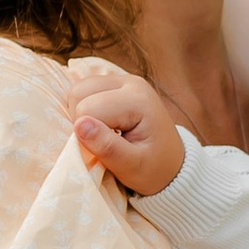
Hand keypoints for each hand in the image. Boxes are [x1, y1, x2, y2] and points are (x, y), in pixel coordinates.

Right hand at [67, 58, 187, 197]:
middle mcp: (131, 83)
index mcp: (138, 100)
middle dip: (81, 121)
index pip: (87, 109)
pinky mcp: (116, 84)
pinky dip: (84, 109)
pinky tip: (102, 124)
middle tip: (103, 141)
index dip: (87, 134)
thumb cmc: (153, 168)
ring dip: (80, 115)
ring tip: (102, 133)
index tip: (107, 150)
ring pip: (78, 89)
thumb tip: (79, 125)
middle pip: (79, 93)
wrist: (170, 162)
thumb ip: (107, 147)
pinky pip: (84, 90)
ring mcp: (124, 80)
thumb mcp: (132, 167)